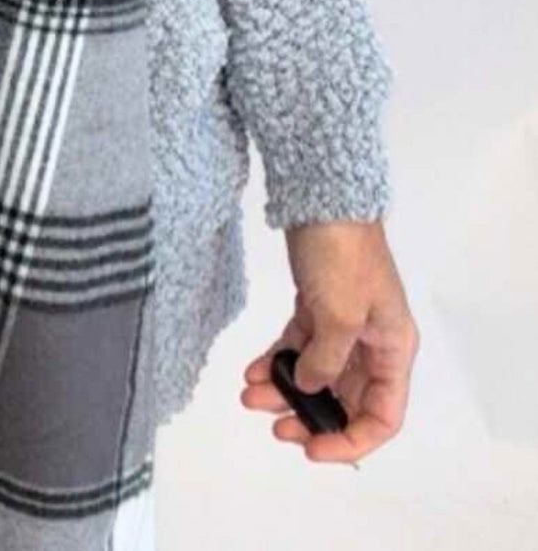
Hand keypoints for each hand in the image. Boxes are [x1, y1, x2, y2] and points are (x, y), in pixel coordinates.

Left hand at [240, 218, 417, 466]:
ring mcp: (344, 324)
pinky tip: (252, 370)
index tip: (312, 448)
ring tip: (249, 395)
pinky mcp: (317, 306)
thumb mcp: (338, 315)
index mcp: (393, 348)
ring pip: (317, 374)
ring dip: (285, 389)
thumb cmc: (342, 253)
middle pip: (346, 399)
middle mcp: (372, 342)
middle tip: (274, 426)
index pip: (383, 415)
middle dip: (310, 416)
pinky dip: (278, 360)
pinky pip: (299, 346)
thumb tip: (310, 386)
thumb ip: (325, 361)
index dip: (351, 440)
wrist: (323, 194)